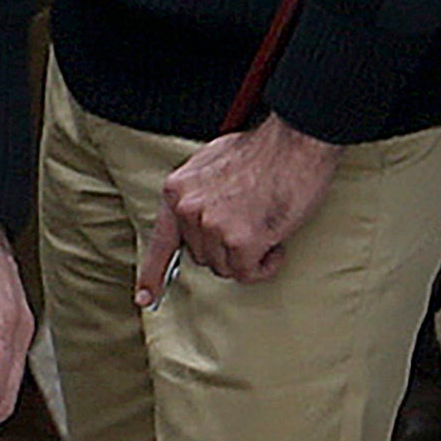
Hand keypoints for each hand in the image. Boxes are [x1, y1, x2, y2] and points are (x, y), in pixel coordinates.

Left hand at [140, 120, 344, 301]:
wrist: (296, 142)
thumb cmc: (262, 151)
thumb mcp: (211, 164)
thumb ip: (196, 194)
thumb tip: (198, 216)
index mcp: (177, 191)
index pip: (160, 241)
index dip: (153, 273)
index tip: (145, 298)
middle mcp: (187, 210)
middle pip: (203, 256)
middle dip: (227, 248)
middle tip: (252, 222)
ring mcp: (212, 226)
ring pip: (226, 267)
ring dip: (248, 256)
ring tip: (265, 225)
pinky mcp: (240, 240)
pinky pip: (248, 273)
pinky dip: (265, 265)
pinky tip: (276, 242)